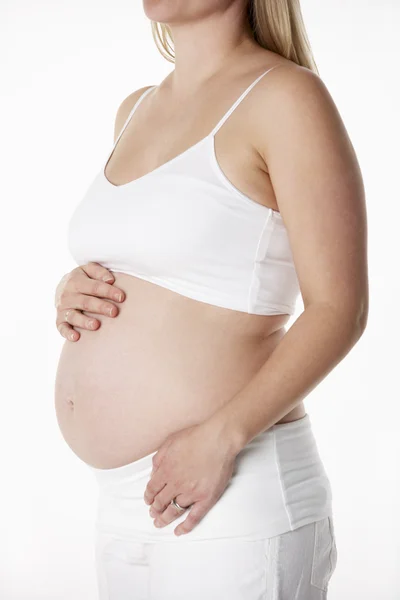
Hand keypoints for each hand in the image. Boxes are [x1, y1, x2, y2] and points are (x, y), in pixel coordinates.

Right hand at [55, 262, 124, 341]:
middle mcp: (67, 295)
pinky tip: (76, 337)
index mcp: (75, 281)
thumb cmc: (83, 279)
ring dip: (84, 321)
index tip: (121, 297)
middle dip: (100, 307)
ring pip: (73, 316)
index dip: (108, 291)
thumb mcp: (88, 270)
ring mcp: (63, 309)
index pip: (94, 287)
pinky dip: (67, 333)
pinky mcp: (59, 320)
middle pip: (86, 302)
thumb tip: (110, 280)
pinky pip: (61, 328)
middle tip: (114, 312)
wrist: (62, 288)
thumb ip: (99, 272)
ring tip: (97, 325)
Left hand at [143, 419, 239, 536]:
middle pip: (161, 502)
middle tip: (153, 514)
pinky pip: (194, 517)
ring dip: (165, 519)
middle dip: (155, 510)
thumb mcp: (170, 441)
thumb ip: (159, 458)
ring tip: (160, 523)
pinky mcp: (206, 498)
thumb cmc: (196, 436)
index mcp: (166, 470)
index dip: (149, 497)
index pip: (152, 489)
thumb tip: (153, 473)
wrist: (219, 439)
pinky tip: (179, 531)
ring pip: (174, 510)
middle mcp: (176, 484)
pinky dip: (185, 526)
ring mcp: (191, 492)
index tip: (148, 501)